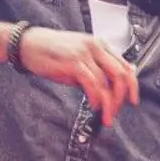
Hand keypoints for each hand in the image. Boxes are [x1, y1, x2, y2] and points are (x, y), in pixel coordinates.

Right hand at [16, 27, 138, 126]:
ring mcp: (85, 54)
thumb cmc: (52, 52)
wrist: (27, 44)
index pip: (125, 66)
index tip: (132, 100)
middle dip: (122, 98)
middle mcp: (96, 47)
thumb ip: (95, 71)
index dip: (132, 86)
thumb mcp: (79, 59)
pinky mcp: (73, 63)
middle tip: (116, 112)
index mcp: (100, 45)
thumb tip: (109, 89)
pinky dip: (97, 98)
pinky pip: (92, 84)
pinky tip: (94, 106)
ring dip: (109, 103)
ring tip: (106, 115)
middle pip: (121, 75)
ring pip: (108, 82)